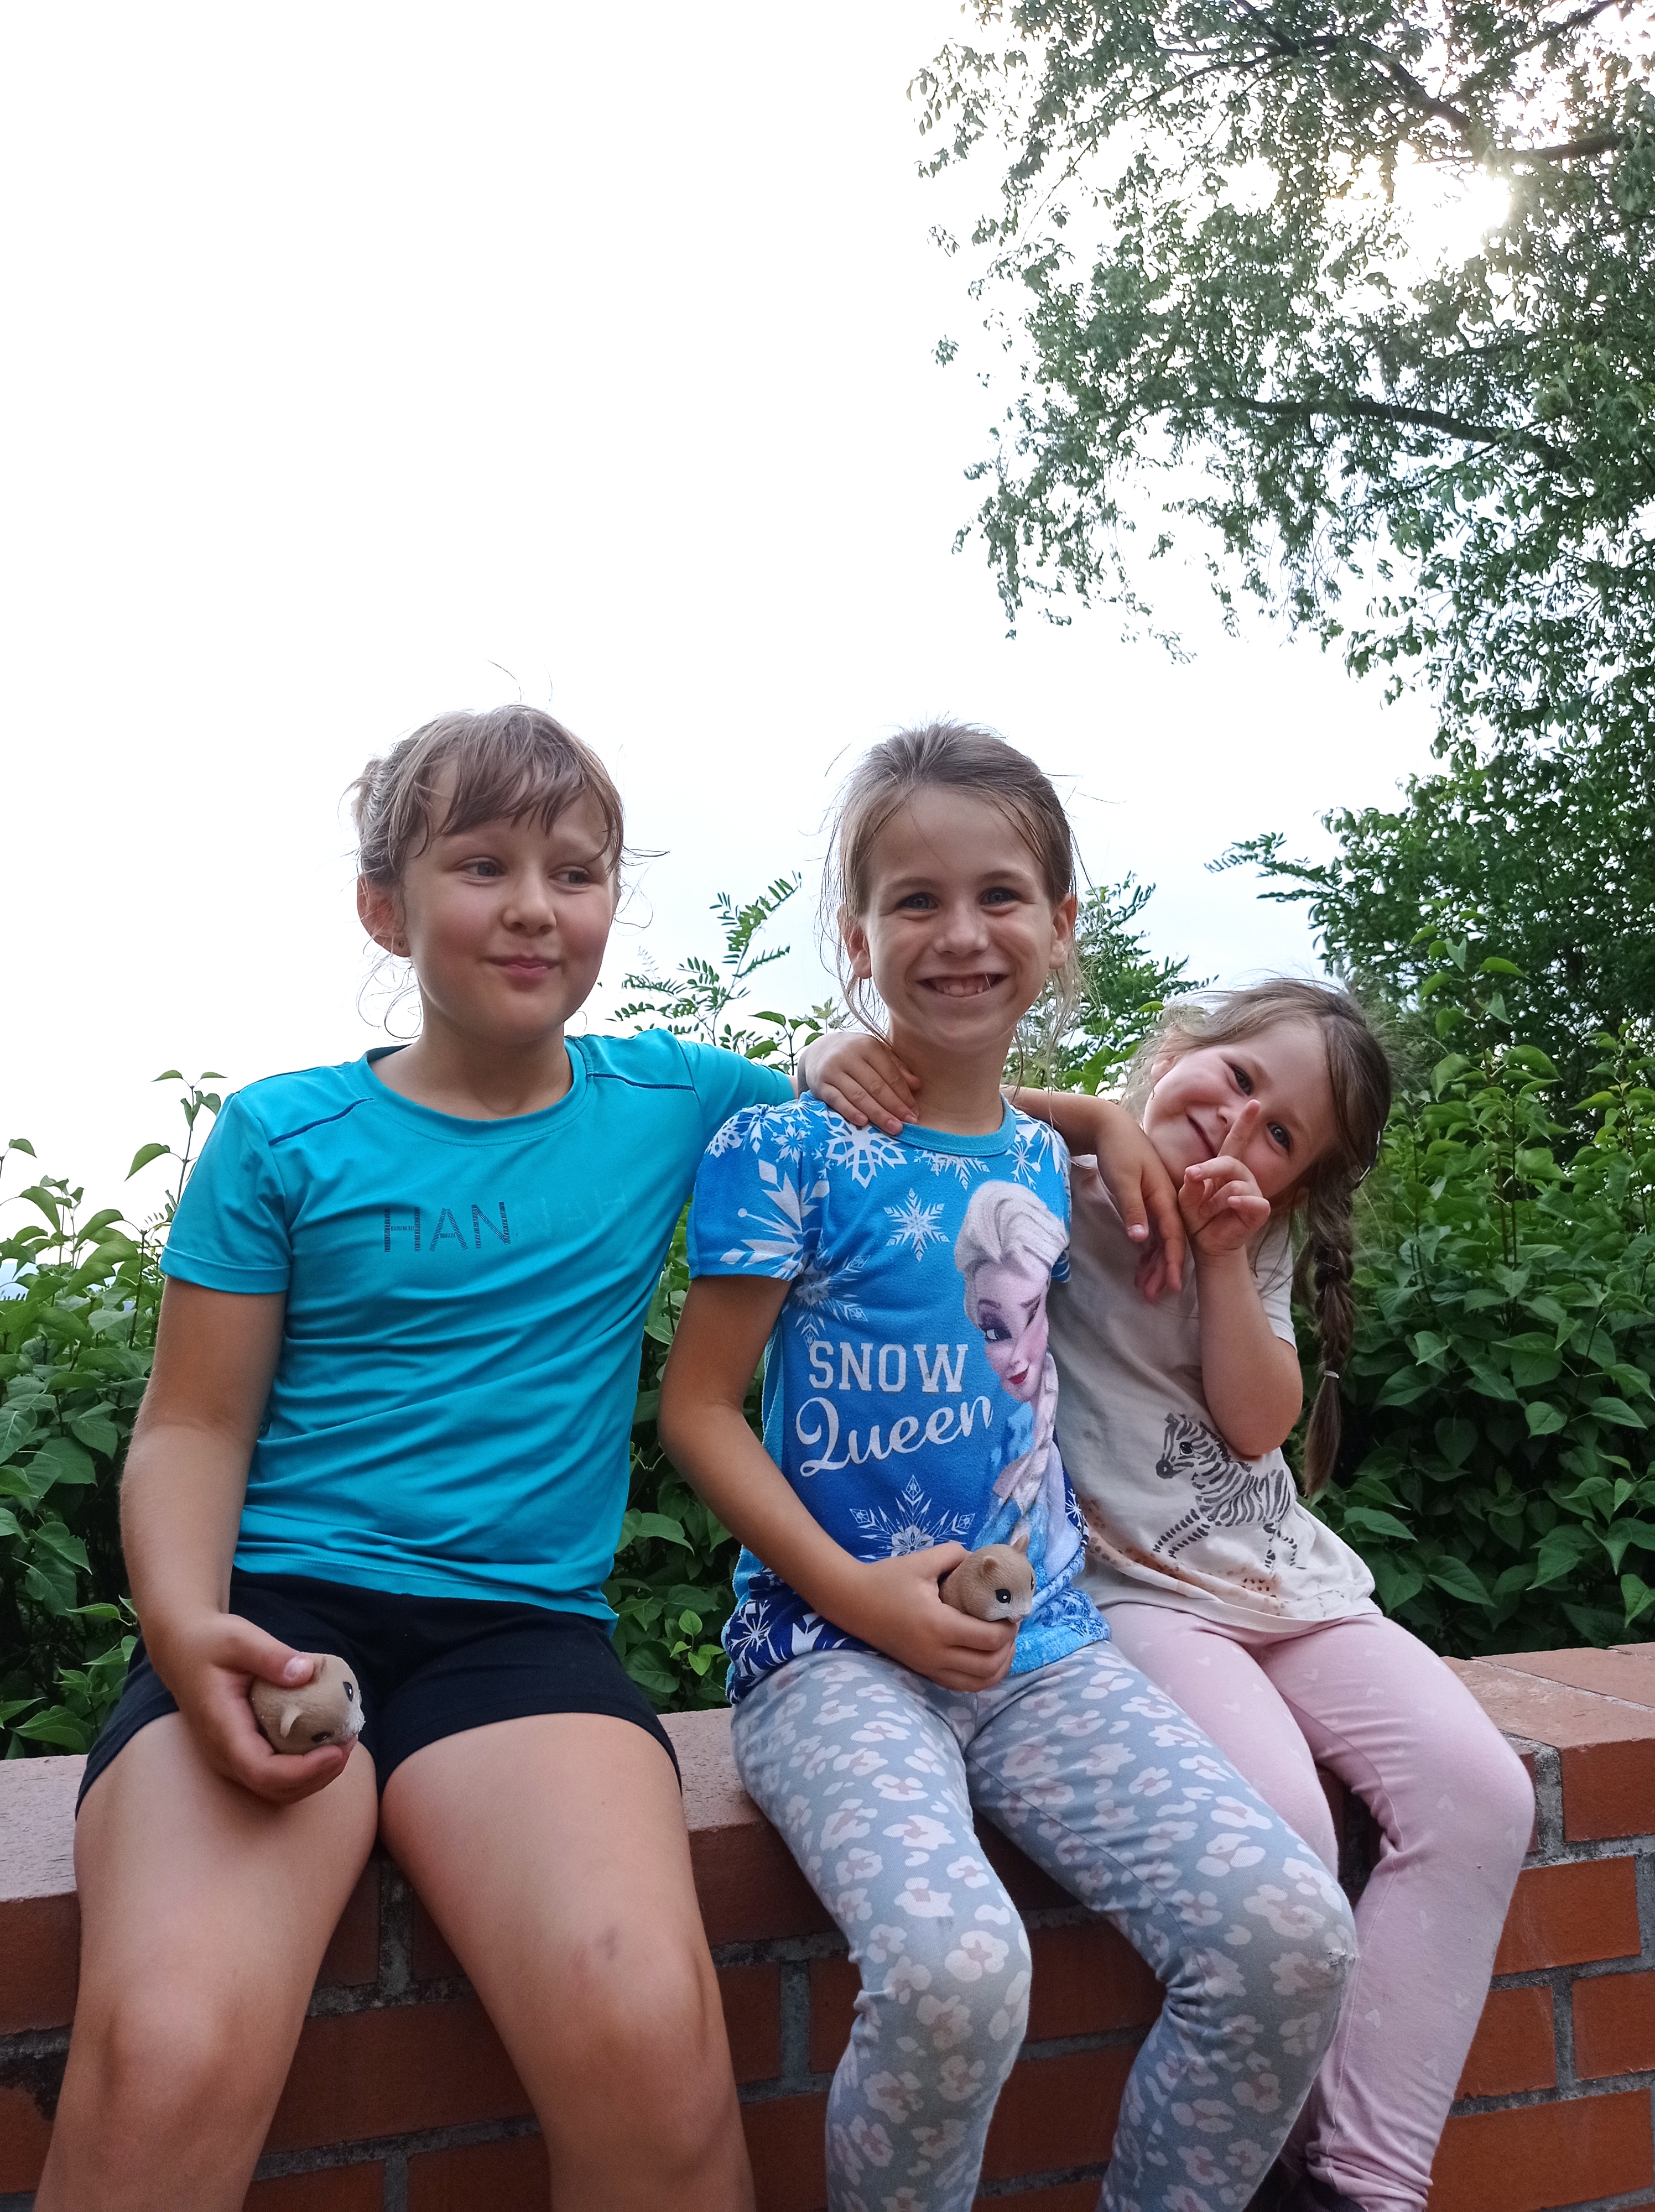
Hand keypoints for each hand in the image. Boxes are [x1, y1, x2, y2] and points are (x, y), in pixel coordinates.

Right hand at [148, 1610, 357, 1804]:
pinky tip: (326, 1743)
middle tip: (349, 1743)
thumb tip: (308, 1672)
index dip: (302, 1771)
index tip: (336, 1750)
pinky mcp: (241, 1753)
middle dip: (317, 1776)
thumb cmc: (210, 1642)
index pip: (261, 1770)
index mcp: (222, 1729)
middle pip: (273, 1788)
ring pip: (275, 1788)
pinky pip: (274, 1775)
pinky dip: (304, 1770)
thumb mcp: (239, 1638)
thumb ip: (271, 1656)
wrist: (183, 1650)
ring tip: (345, 1744)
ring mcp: (230, 1758)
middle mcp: (223, 1753)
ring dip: (314, 1777)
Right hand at [800, 1030, 918, 1136]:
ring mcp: (833, 1070)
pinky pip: (837, 1100)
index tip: (914, 1112)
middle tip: (908, 1124)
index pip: (890, 1074)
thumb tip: (917, 1086)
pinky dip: (850, 1112)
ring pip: (858, 1095)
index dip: (904, 1095)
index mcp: (868, 1046)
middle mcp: (849, 1056)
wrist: (818, 1050)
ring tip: (893, 1128)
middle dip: (894, 1107)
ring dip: (878, 1114)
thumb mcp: (875, 1054)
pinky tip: (864, 1122)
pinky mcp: (820, 1084)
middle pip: (876, 1086)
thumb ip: (896, 1068)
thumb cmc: (855, 1054)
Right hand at [831, 1544, 1017, 1690]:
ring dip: (998, 1666)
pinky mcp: (923, 1671)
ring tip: (1004, 1645)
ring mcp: (929, 1667)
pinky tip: (986, 1657)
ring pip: (978, 1683)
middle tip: (1011, 1626)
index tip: (1013, 1611)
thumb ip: (956, 1555)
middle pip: (989, 1666)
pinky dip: (981, 1676)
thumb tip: (983, 1562)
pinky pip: (961, 1685)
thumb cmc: (886, 1579)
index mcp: (938, 1626)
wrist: (851, 1602)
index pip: (989, 1639)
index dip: (1009, 1628)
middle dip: (1009, 1648)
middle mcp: (935, 1654)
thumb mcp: (923, 1560)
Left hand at [1087, 1100, 1186, 1299]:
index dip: (1172, 1262)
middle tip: (1153, 1296)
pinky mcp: (1147, 1200)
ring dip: (1154, 1263)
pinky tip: (1142, 1265)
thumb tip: (1142, 1240)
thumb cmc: (1118, 1150)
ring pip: (1160, 1238)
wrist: (1111, 1126)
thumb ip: (1133, 1209)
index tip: (1172, 1286)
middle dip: (1162, 1270)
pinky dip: (1148, 1249)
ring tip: (1146, 1288)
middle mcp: (1166, 1201)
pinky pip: (1152, 1230)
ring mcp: (1157, 1201)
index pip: (1173, 1236)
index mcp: (1165, 1196)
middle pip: (1169, 1241)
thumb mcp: (1123, 1179)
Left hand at [1180, 1100, 1273, 1255]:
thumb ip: (1189, 1186)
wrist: (1207, 1244)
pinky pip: (1255, 1201)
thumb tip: (1193, 1172)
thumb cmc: (1197, 1217)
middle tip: (1192, 1176)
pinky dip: (1241, 1202)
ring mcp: (1252, 1192)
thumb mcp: (1185, 1199)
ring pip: (1237, 1185)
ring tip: (1207, 1212)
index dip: (1246, 1122)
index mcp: (1225, 1167)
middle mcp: (1242, 1176)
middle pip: (1231, 1162)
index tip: (1254, 1103)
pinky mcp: (1259, 1211)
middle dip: (1210, 1170)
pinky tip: (1230, 1205)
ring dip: (1216, 1200)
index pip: (1237, 1140)